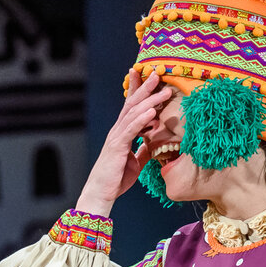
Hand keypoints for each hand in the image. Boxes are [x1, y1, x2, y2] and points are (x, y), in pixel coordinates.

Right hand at [75, 70, 171, 216]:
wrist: (102, 193)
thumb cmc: (116, 178)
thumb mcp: (136, 161)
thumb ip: (144, 150)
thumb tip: (154, 143)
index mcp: (122, 132)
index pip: (131, 106)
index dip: (138, 90)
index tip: (148, 76)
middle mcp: (117, 130)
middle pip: (132, 104)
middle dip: (145, 88)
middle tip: (157, 74)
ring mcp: (116, 137)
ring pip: (133, 113)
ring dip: (149, 100)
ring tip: (163, 91)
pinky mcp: (117, 147)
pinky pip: (131, 130)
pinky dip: (142, 119)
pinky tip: (152, 112)